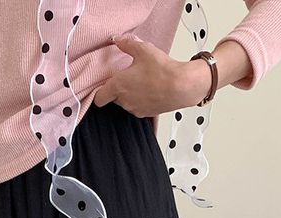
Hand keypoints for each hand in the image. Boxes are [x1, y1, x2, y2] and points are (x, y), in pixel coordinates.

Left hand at [92, 34, 213, 116]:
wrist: (181, 87)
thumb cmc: (161, 70)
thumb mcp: (142, 49)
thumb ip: (126, 44)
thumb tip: (117, 39)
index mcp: (118, 86)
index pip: (98, 98)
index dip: (99, 92)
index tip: (104, 84)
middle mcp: (124, 101)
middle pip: (113, 98)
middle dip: (117, 89)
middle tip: (127, 76)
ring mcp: (135, 109)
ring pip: (126, 103)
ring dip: (130, 95)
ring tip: (142, 82)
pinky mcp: (146, 114)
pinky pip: (138, 107)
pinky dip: (141, 100)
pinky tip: (150, 90)